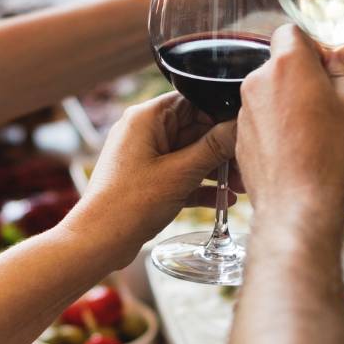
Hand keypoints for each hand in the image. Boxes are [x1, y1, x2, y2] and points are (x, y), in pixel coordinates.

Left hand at [65, 92, 236, 269]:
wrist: (96, 242)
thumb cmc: (128, 204)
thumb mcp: (180, 173)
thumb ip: (214, 147)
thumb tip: (241, 126)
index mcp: (147, 118)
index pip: (193, 101)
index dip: (221, 114)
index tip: (244, 130)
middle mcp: (145, 131)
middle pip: (196, 130)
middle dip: (223, 149)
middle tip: (247, 164)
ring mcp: (146, 157)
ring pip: (191, 155)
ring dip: (216, 170)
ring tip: (241, 186)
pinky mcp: (149, 179)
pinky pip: (182, 175)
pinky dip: (201, 186)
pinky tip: (224, 200)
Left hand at [237, 25, 343, 214]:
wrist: (298, 203)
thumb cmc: (331, 151)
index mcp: (288, 64)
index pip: (292, 33)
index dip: (314, 47)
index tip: (331, 72)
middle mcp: (258, 82)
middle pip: (284, 68)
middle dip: (310, 82)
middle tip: (338, 109)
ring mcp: (246, 112)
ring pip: (276, 98)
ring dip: (299, 109)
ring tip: (329, 140)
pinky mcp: (241, 139)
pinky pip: (266, 124)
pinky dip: (284, 131)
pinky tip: (307, 155)